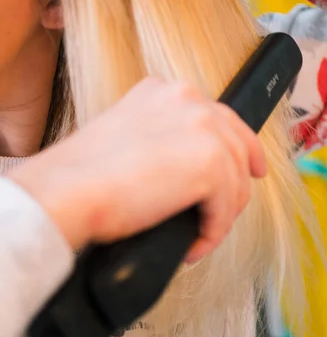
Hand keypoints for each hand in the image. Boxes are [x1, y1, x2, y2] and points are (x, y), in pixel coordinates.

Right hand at [9, 77, 265, 262]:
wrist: (68, 189)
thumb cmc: (85, 171)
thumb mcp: (129, 130)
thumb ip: (164, 133)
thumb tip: (187, 163)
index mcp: (167, 90)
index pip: (219, 117)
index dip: (239, 145)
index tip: (249, 166)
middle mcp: (190, 100)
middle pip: (237, 146)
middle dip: (237, 185)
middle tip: (228, 211)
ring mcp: (203, 129)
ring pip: (234, 180)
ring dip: (220, 214)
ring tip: (200, 234)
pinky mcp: (210, 164)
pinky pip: (224, 209)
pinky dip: (212, 233)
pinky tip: (194, 246)